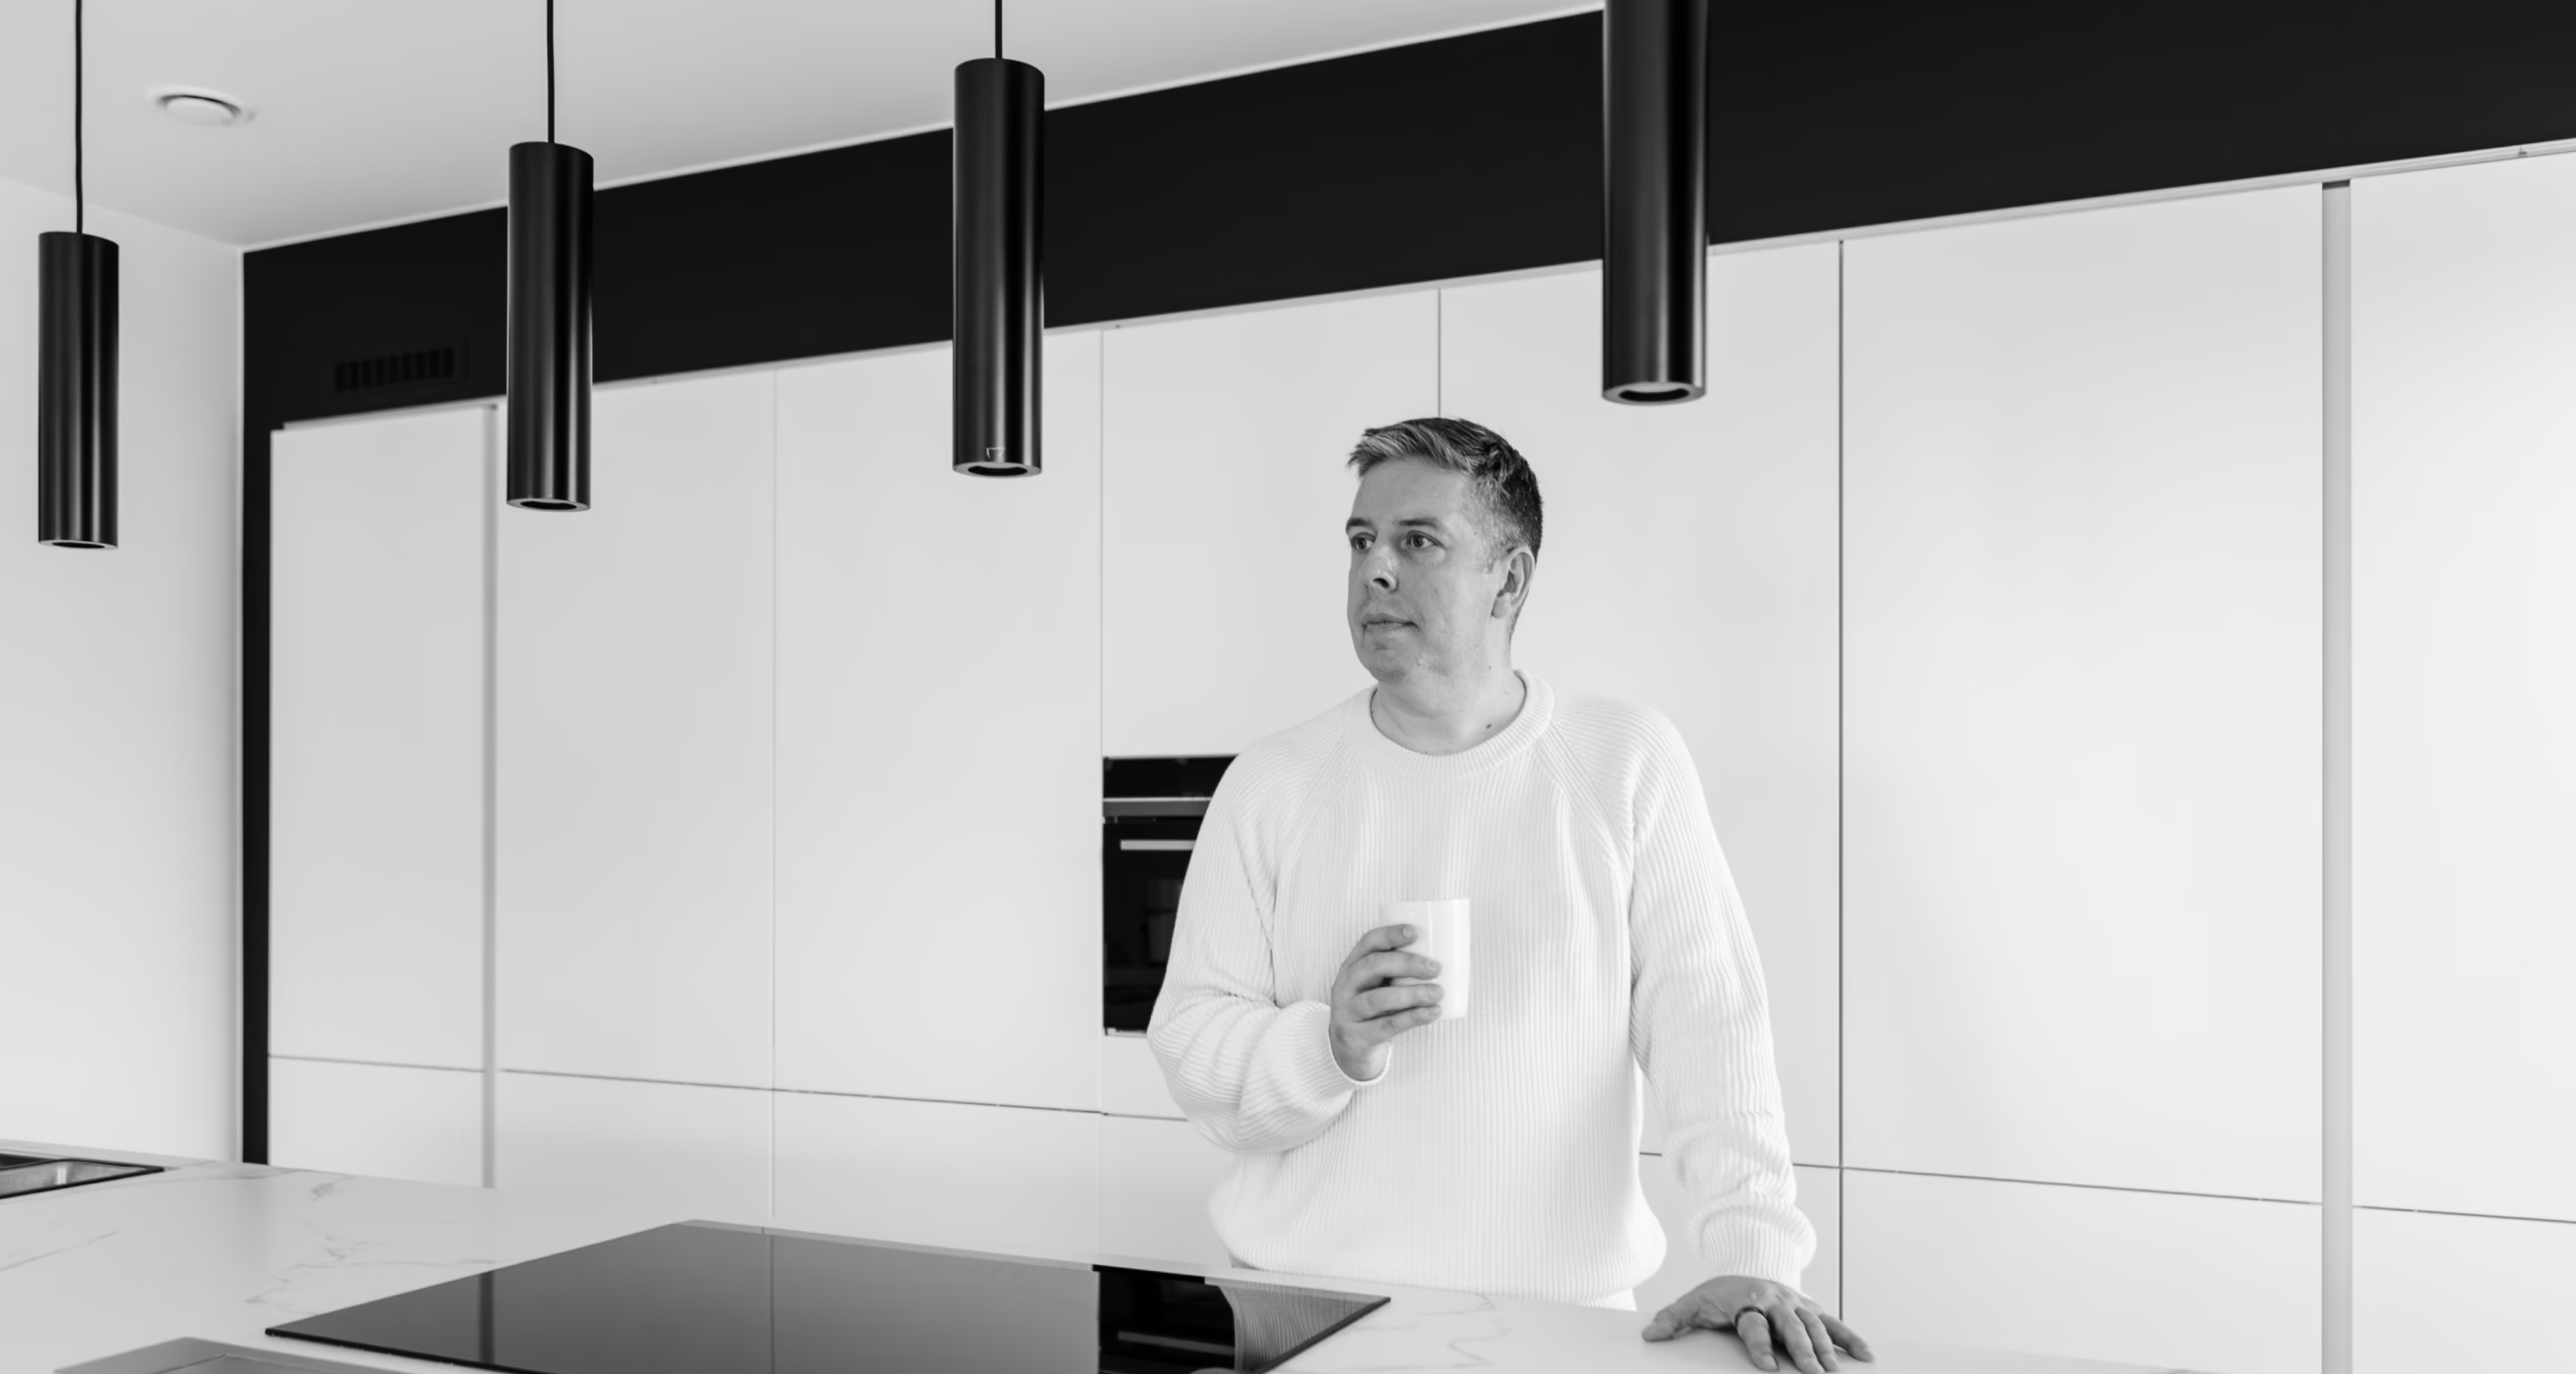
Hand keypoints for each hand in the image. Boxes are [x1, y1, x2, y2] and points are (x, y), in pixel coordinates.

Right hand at [1327, 923, 1443, 1079]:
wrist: (1349, 1048)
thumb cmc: (1372, 1009)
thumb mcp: (1375, 985)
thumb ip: (1398, 972)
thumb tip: (1446, 958)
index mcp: (1352, 966)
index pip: (1368, 942)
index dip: (1390, 934)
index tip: (1414, 932)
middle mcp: (1346, 985)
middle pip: (1373, 966)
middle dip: (1407, 963)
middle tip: (1435, 968)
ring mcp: (1349, 1012)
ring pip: (1379, 998)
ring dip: (1412, 994)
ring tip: (1437, 993)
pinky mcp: (1359, 1036)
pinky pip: (1388, 1025)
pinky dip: (1413, 1017)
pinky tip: (1433, 1013)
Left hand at [1640, 1275, 1871, 1372]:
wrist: (1739, 1271)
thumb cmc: (1716, 1295)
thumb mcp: (1691, 1304)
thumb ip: (1673, 1319)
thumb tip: (1650, 1334)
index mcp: (1746, 1301)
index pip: (1754, 1326)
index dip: (1760, 1345)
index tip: (1767, 1367)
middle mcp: (1774, 1300)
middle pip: (1790, 1326)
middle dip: (1802, 1349)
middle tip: (1812, 1373)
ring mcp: (1794, 1303)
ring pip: (1814, 1324)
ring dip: (1827, 1347)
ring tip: (1836, 1371)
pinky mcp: (1808, 1307)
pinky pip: (1832, 1322)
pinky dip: (1849, 1337)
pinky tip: (1864, 1355)